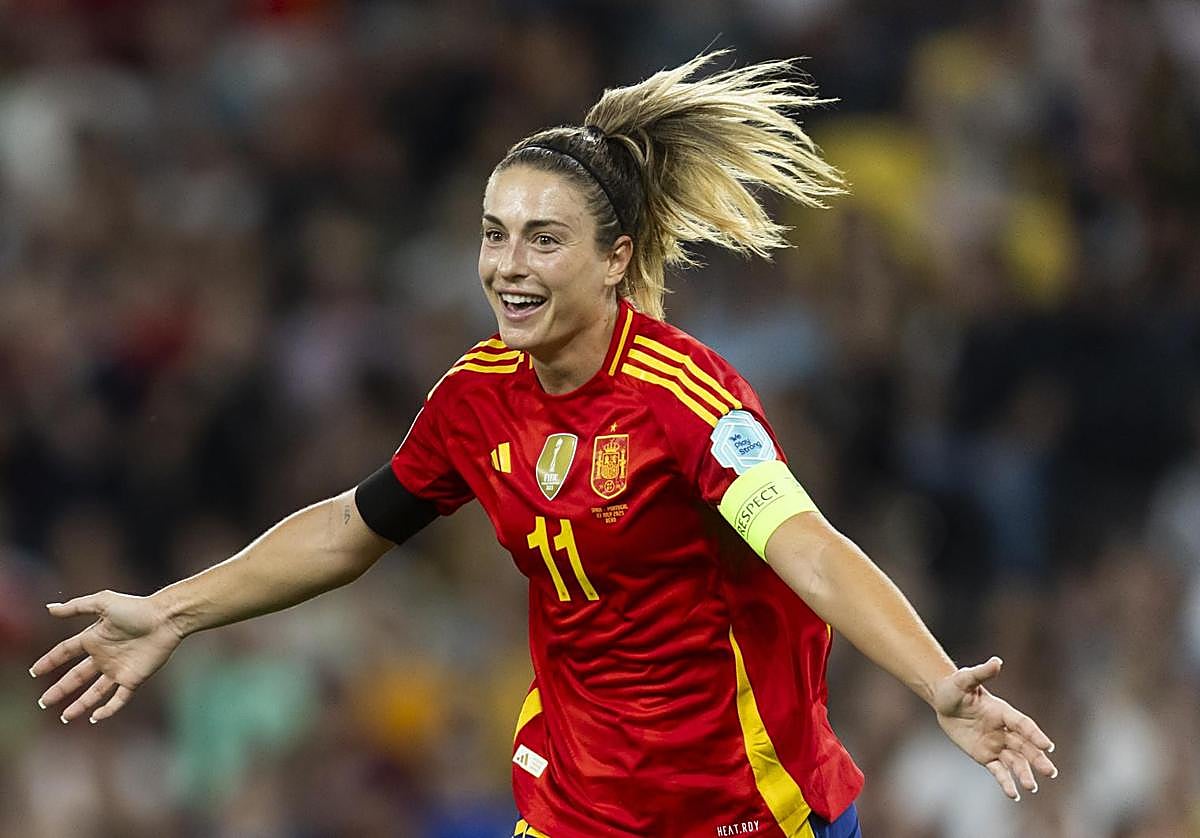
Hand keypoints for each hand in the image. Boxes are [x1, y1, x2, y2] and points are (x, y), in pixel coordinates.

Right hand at [29, 591, 183, 723]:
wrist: (166, 619)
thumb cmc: (137, 608)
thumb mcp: (103, 603)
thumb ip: (76, 607)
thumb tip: (49, 609)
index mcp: (94, 638)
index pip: (66, 652)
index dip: (50, 661)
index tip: (34, 672)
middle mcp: (104, 656)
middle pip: (76, 677)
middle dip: (59, 689)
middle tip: (43, 702)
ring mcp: (118, 669)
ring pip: (94, 692)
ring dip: (80, 704)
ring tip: (64, 716)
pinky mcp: (133, 679)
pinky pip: (118, 699)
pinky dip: (107, 709)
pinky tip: (95, 717)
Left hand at [932, 656, 1057, 800]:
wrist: (944, 701)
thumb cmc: (955, 687)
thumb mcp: (965, 679)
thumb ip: (981, 673)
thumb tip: (996, 661)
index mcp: (1003, 712)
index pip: (1023, 725)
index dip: (1035, 734)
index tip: (1048, 746)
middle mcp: (1004, 730)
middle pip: (1024, 746)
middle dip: (1037, 758)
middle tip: (1051, 771)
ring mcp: (996, 744)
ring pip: (1014, 761)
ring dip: (1024, 773)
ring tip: (1032, 787)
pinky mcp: (986, 756)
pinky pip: (998, 771)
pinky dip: (1006, 782)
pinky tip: (1014, 794)